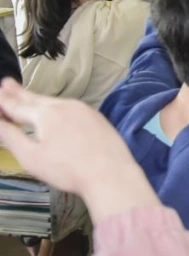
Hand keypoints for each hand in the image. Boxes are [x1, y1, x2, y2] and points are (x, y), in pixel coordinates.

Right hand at [0, 80, 159, 222]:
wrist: (110, 173)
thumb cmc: (66, 169)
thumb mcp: (31, 156)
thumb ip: (11, 136)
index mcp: (46, 113)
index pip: (18, 105)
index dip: (5, 101)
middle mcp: (66, 105)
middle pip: (37, 99)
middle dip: (20, 93)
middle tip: (6, 83)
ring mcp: (84, 109)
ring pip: (55, 103)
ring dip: (38, 100)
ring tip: (26, 96)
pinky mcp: (97, 117)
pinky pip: (70, 108)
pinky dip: (56, 107)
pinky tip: (55, 111)